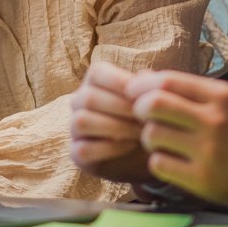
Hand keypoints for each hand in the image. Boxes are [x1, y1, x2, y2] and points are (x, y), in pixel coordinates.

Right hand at [70, 60, 156, 184]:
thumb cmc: (150, 118)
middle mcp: (79, 101)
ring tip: (140, 133)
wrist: (150, 153)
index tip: (144, 96)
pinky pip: (83, 148)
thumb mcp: (152, 100)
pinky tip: (130, 147)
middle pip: (88, 97)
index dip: (121, 82)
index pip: (97, 72)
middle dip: (121, 108)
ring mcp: (75, 128)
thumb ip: (148, 85)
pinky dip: (109, 148)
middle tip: (147, 118)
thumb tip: (143, 76)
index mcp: (95, 81)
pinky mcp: (76, 153)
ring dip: (115, 127)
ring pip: (82, 121)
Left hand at [128, 71, 227, 213]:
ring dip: (149, 137)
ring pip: (152, 135)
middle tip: (142, 116)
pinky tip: (169, 160)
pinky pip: (159, 164)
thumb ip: (192, 91)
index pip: (167, 81)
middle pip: (153, 105)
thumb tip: (145, 77)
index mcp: (221, 96)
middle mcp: (214, 121)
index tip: (133, 91)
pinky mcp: (202, 180)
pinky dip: (158, 161)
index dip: (142, 85)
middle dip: (139, 108)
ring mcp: (208, 152)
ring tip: (159, 140)